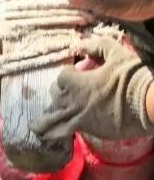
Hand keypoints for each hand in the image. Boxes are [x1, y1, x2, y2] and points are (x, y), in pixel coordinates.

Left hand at [31, 37, 153, 139]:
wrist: (149, 105)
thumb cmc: (133, 78)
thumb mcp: (117, 54)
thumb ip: (96, 46)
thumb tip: (80, 43)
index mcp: (75, 82)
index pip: (61, 77)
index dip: (69, 74)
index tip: (77, 72)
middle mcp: (71, 101)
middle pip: (54, 96)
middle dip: (57, 93)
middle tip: (65, 93)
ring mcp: (77, 117)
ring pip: (52, 121)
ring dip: (44, 122)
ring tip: (36, 127)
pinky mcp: (87, 130)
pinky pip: (65, 132)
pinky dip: (56, 133)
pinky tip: (50, 135)